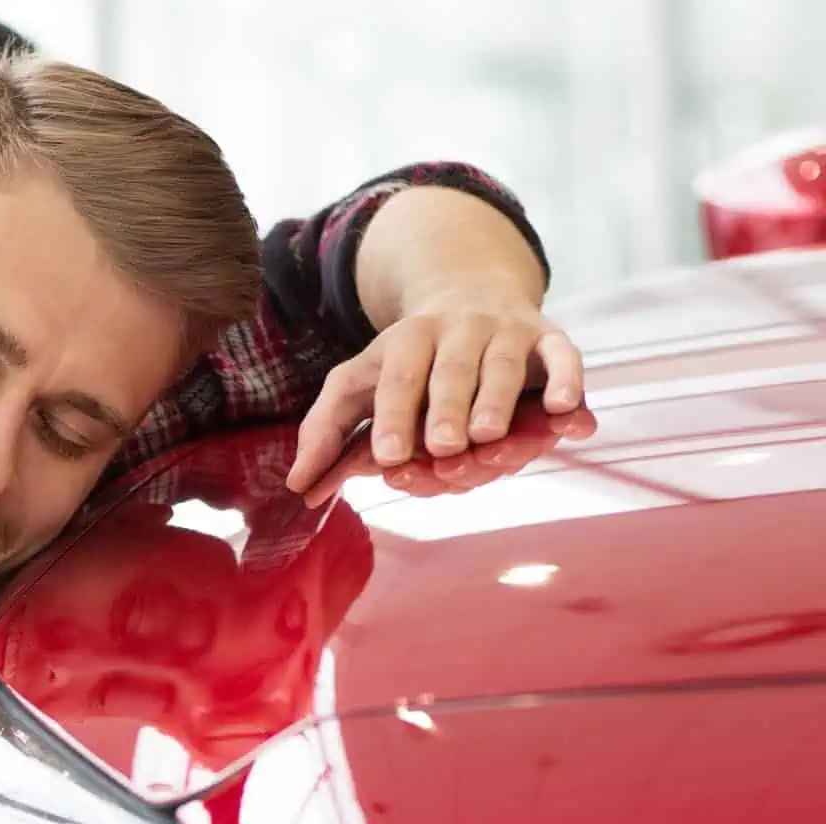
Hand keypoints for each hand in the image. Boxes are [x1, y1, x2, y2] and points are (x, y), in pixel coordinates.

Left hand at [286, 295, 584, 496]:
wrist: (472, 292)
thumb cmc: (407, 360)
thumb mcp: (359, 383)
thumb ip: (328, 431)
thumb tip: (298, 487)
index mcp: (407, 340)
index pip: (398, 380)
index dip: (394, 418)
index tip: (388, 458)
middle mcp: (458, 330)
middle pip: (452, 372)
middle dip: (447, 410)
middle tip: (442, 447)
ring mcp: (506, 331)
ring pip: (504, 366)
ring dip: (498, 401)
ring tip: (489, 437)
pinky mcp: (549, 336)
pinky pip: (563, 355)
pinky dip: (568, 381)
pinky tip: (564, 411)